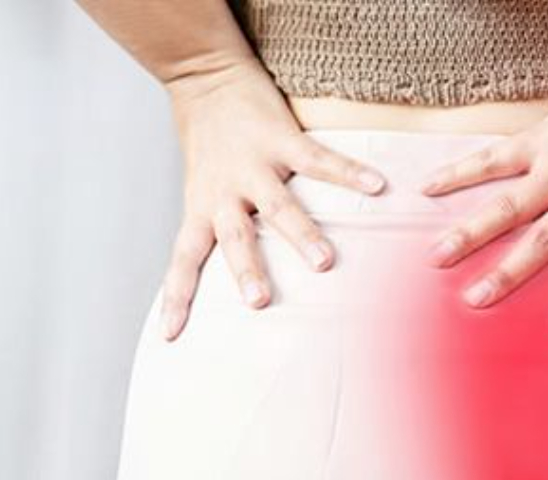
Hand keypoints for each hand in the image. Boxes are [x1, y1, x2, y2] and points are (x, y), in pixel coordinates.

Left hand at [159, 60, 386, 339]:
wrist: (203, 76)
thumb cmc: (209, 142)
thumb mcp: (202, 188)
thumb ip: (221, 226)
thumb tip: (248, 277)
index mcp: (202, 206)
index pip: (184, 258)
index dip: (176, 295)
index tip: (171, 335)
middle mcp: (225, 191)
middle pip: (235, 237)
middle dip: (247, 270)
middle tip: (260, 302)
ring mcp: (254, 165)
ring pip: (277, 205)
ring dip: (301, 235)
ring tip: (324, 262)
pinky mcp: (281, 137)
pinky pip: (319, 160)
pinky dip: (349, 173)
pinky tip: (376, 186)